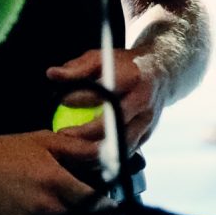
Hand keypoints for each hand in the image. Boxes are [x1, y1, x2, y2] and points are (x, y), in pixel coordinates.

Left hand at [47, 46, 162, 151]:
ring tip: (73, 150)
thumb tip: (52, 75)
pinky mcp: (148, 134)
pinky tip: (87, 155)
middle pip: (113, 123)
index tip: (62, 101)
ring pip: (120, 142)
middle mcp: (144, 101)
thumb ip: (77, 68)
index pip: (104, 91)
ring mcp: (148, 120)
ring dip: (95, 150)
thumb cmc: (126, 65)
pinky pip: (125, 150)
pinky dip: (106, 156)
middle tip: (62, 134)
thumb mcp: (103, 58)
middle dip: (85, 132)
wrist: (163, 73)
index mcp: (133, 78)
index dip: (81, 97)